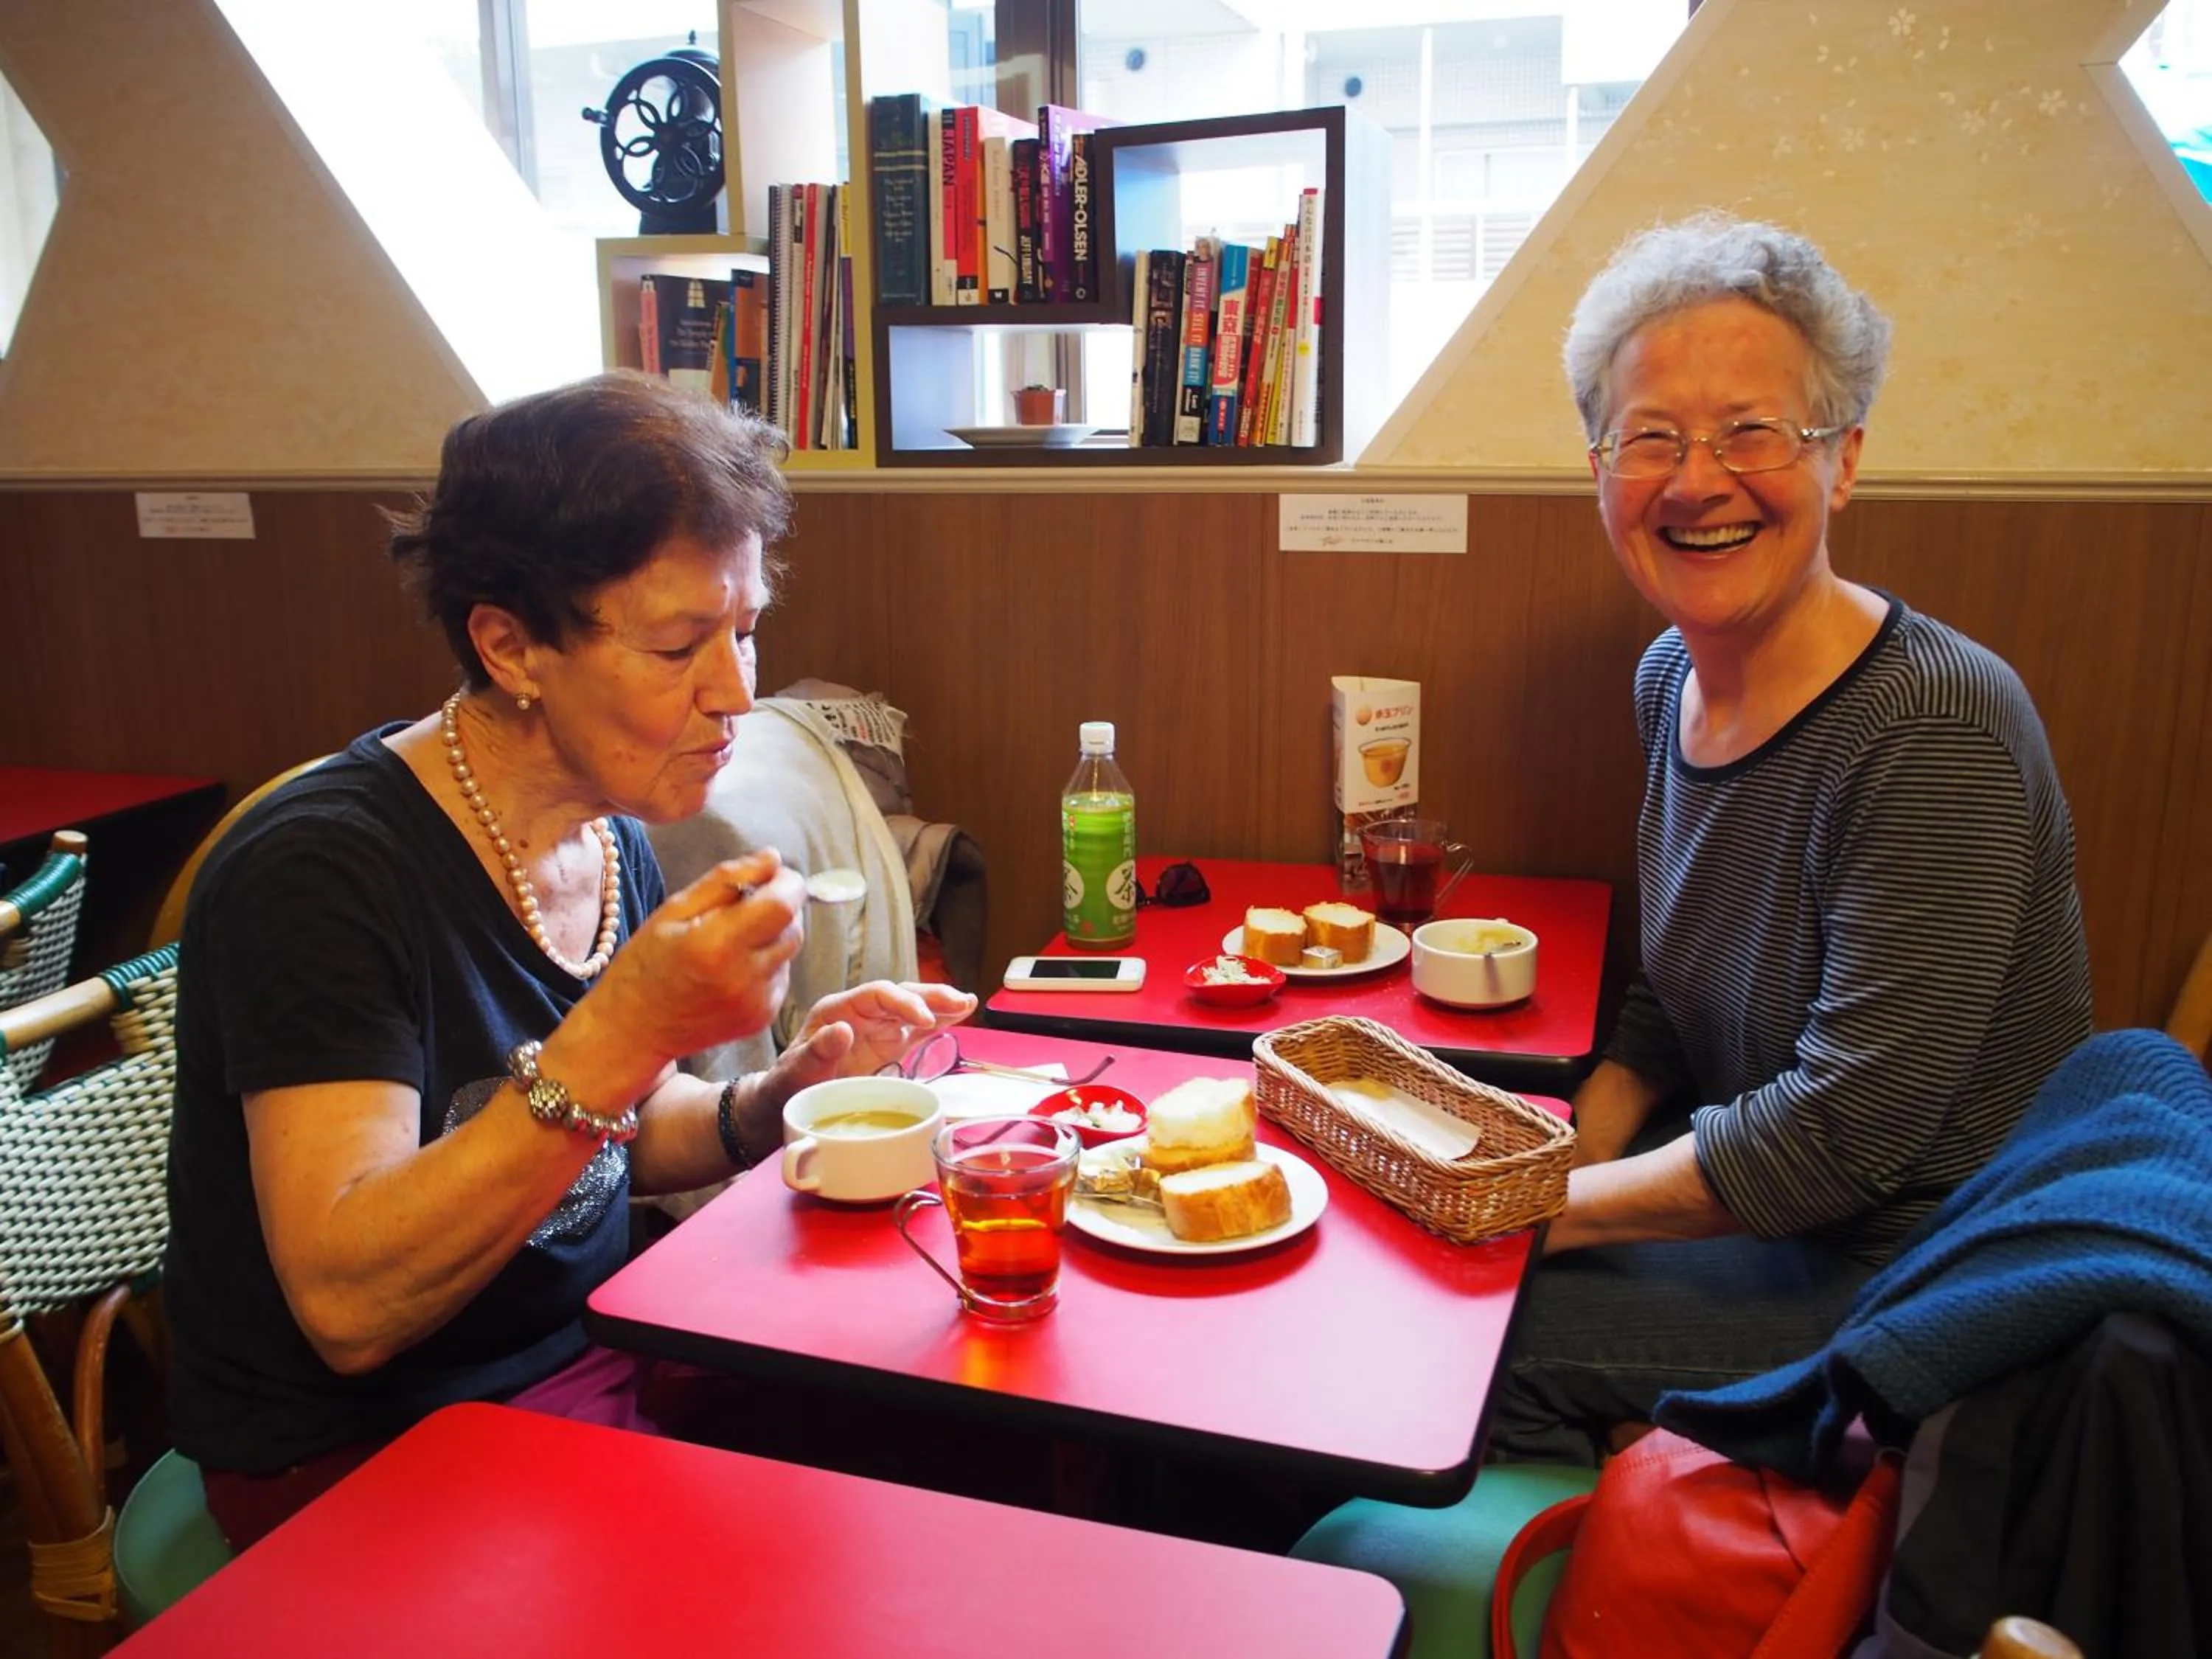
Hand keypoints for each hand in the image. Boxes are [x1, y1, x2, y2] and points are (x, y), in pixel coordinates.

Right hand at [579, 851, 807, 1081]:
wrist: (634, 1029)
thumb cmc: (647, 963)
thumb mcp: (675, 910)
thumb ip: (727, 879)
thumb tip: (773, 858)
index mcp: (717, 945)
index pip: (783, 903)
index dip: (787, 882)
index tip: (772, 875)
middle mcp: (743, 978)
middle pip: (793, 927)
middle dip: (779, 907)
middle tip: (743, 907)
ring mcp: (756, 1003)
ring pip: (789, 951)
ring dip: (772, 936)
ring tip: (731, 941)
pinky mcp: (762, 1018)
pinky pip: (780, 976)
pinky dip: (765, 964)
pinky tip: (731, 969)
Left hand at [756, 981, 977, 1114]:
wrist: (782, 1104)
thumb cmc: (784, 1086)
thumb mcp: (794, 1072)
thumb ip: (816, 1052)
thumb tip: (843, 1030)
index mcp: (836, 1010)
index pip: (877, 994)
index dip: (903, 1003)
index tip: (924, 1019)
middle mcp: (859, 1014)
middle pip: (900, 995)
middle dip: (930, 997)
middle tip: (959, 1003)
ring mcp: (875, 1029)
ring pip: (912, 1009)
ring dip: (940, 1005)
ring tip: (967, 1003)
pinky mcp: (886, 1046)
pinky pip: (916, 1030)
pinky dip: (938, 1023)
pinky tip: (959, 1015)